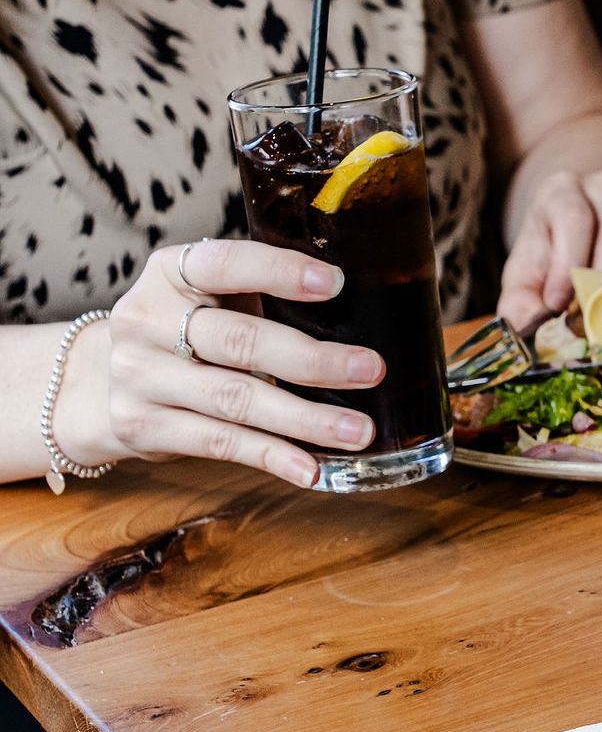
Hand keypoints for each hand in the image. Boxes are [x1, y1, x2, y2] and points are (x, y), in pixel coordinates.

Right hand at [59, 239, 383, 486]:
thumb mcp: (208, 296)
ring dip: (305, 419)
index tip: (335, 283)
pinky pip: (219, 443)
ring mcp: (138, 375)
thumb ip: (261, 293)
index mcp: (170, 273)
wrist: (100, 382)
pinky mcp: (143, 424)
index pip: (224, 263)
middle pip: (239, 341)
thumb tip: (359, 312)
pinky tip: (310, 468)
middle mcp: (146, 319)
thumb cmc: (185, 331)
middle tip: (371, 369)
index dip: (278, 272)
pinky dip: (271, 456)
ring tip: (358, 429)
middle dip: (312, 360)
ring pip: (234, 399)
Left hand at [499, 169, 601, 329]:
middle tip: (587, 315)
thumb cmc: (550, 254)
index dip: (567, 264)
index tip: (556, 304)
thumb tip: (524, 323)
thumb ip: (519, 298)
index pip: (574, 217)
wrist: (578, 230)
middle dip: (601, 277)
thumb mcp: (526, 271)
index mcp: (565, 190)